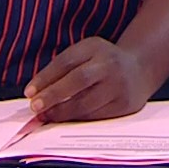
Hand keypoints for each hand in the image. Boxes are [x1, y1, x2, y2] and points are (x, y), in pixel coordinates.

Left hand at [25, 38, 153, 122]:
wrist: (139, 69)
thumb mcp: (84, 54)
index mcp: (95, 47)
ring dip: (63, 112)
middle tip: (35, 107)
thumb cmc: (102, 63)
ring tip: (46, 116)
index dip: (46, 77)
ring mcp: (119, 85)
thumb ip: (61, 68)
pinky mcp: (125, 104)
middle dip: (54, 95)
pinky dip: (78, 119)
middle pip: (79, 79)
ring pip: (87, 102)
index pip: (67, 61)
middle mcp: (110, 64)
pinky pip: (96, 115)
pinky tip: (65, 120)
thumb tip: (35, 92)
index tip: (29, 92)